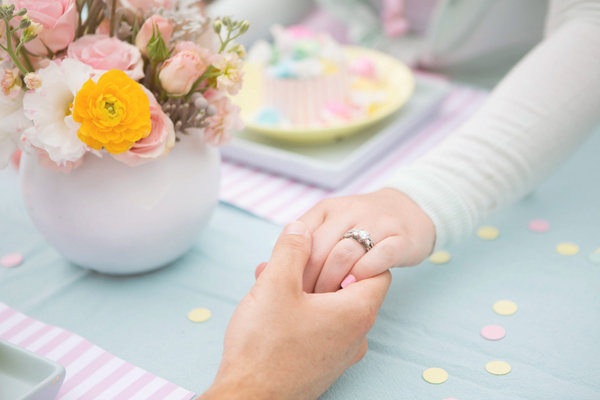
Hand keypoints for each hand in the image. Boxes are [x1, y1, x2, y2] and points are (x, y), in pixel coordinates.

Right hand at [200, 221, 390, 399]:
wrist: (249, 398)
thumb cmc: (265, 346)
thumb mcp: (276, 285)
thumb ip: (292, 250)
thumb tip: (301, 228)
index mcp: (356, 313)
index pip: (376, 270)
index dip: (352, 253)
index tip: (324, 249)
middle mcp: (356, 335)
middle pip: (349, 288)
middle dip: (317, 270)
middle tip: (286, 264)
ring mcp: (340, 354)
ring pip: (330, 308)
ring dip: (303, 290)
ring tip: (269, 281)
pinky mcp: (322, 365)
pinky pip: (319, 329)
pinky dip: (300, 312)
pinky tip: (269, 306)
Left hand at [298, 188, 434, 292]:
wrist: (410, 210)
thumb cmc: (359, 229)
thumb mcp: (329, 227)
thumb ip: (301, 247)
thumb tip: (264, 272)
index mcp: (325, 210)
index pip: (298, 237)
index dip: (288, 268)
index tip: (286, 291)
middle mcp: (349, 211)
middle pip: (319, 248)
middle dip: (308, 280)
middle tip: (304, 303)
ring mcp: (376, 222)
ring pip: (345, 252)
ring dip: (332, 281)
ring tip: (327, 301)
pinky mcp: (400, 238)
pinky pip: (379, 257)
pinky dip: (363, 275)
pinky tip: (354, 289)